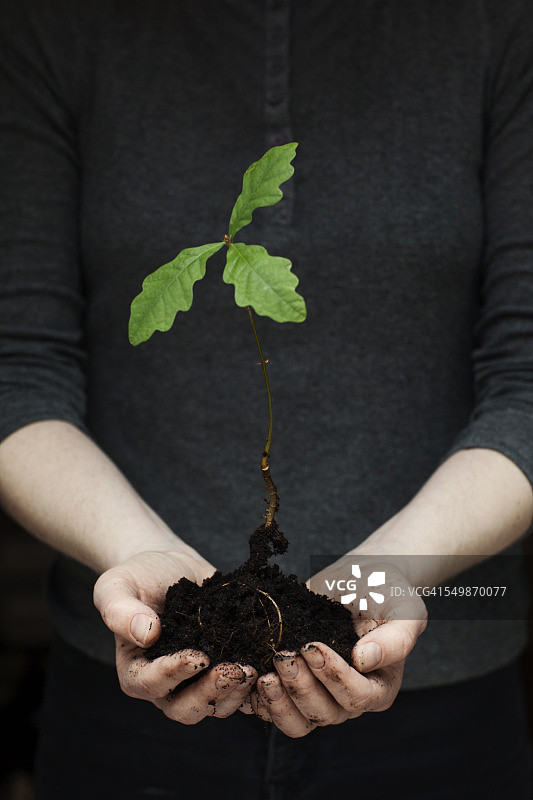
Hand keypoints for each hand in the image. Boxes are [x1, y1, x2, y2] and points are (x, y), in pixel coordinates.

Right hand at [93, 550, 257, 721]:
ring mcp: (196, 682)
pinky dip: (254, 687)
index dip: (176, 673)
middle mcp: (166, 686)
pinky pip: (239, 692)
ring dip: (236, 692)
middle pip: (186, 709)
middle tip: (234, 669)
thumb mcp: (116, 585)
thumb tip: (145, 633)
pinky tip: (268, 668)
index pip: (153, 684)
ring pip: (217, 706)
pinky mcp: (222, 670)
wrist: (169, 566)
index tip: (198, 656)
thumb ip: (119, 610)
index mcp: (135, 671)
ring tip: (254, 667)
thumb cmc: (137, 577)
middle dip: (212, 693)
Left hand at [249, 559, 426, 736]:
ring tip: (266, 672)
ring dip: (277, 701)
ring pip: (296, 721)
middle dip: (300, 687)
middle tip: (285, 655)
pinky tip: (249, 676)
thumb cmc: (386, 592)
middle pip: (322, 714)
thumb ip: (395, 638)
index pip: (355, 698)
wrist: (358, 578)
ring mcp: (318, 695)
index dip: (333, 677)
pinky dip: (258, 699)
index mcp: (378, 688)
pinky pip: (272, 708)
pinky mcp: (292, 685)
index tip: (313, 646)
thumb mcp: (404, 609)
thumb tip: (365, 659)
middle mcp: (347, 699)